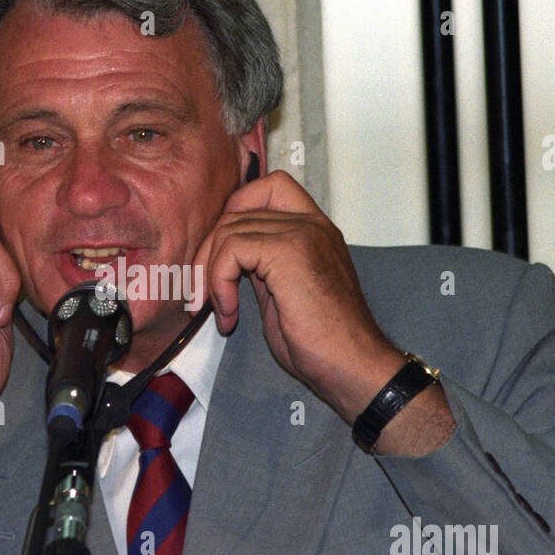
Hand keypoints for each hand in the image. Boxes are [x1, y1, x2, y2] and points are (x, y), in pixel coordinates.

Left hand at [192, 171, 453, 455]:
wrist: (352, 365)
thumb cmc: (322, 342)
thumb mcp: (282, 293)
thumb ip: (260, 266)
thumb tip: (221, 259)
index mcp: (314, 229)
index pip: (267, 188)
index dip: (235, 213)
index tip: (221, 257)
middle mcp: (311, 224)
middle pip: (238, 210)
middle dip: (209, 253)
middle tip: (203, 293)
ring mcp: (303, 234)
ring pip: (230, 229)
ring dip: (211, 273)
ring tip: (221, 310)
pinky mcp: (290, 253)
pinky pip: (232, 251)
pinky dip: (219, 283)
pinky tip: (230, 315)